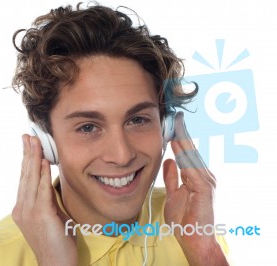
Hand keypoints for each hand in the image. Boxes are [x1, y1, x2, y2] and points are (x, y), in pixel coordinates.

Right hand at [12, 135, 76, 265]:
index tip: (28, 145)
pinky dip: (43, 174)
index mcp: (23, 208)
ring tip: (34, 142)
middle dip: (27, 153)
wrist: (56, 264)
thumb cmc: (57, 241)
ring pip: (31, 179)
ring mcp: (29, 212)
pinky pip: (42, 190)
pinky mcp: (41, 215)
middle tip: (28, 136)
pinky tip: (44, 161)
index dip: (26, 161)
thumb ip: (48, 199)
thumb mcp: (52, 216)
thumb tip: (50, 182)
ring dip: (34, 158)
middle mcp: (22, 208)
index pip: (24, 179)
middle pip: (25, 175)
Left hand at [163, 112, 228, 265]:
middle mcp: (203, 176)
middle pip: (191, 151)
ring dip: (184, 141)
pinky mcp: (204, 189)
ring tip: (176, 125)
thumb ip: (171, 178)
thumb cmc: (185, 219)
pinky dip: (186, 158)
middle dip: (182, 134)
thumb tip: (168, 160)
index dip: (179, 138)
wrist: (195, 239)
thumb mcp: (173, 194)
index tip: (173, 124)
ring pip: (192, 157)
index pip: (187, 153)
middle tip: (175, 117)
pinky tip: (179, 147)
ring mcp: (206, 182)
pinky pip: (193, 170)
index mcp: (196, 177)